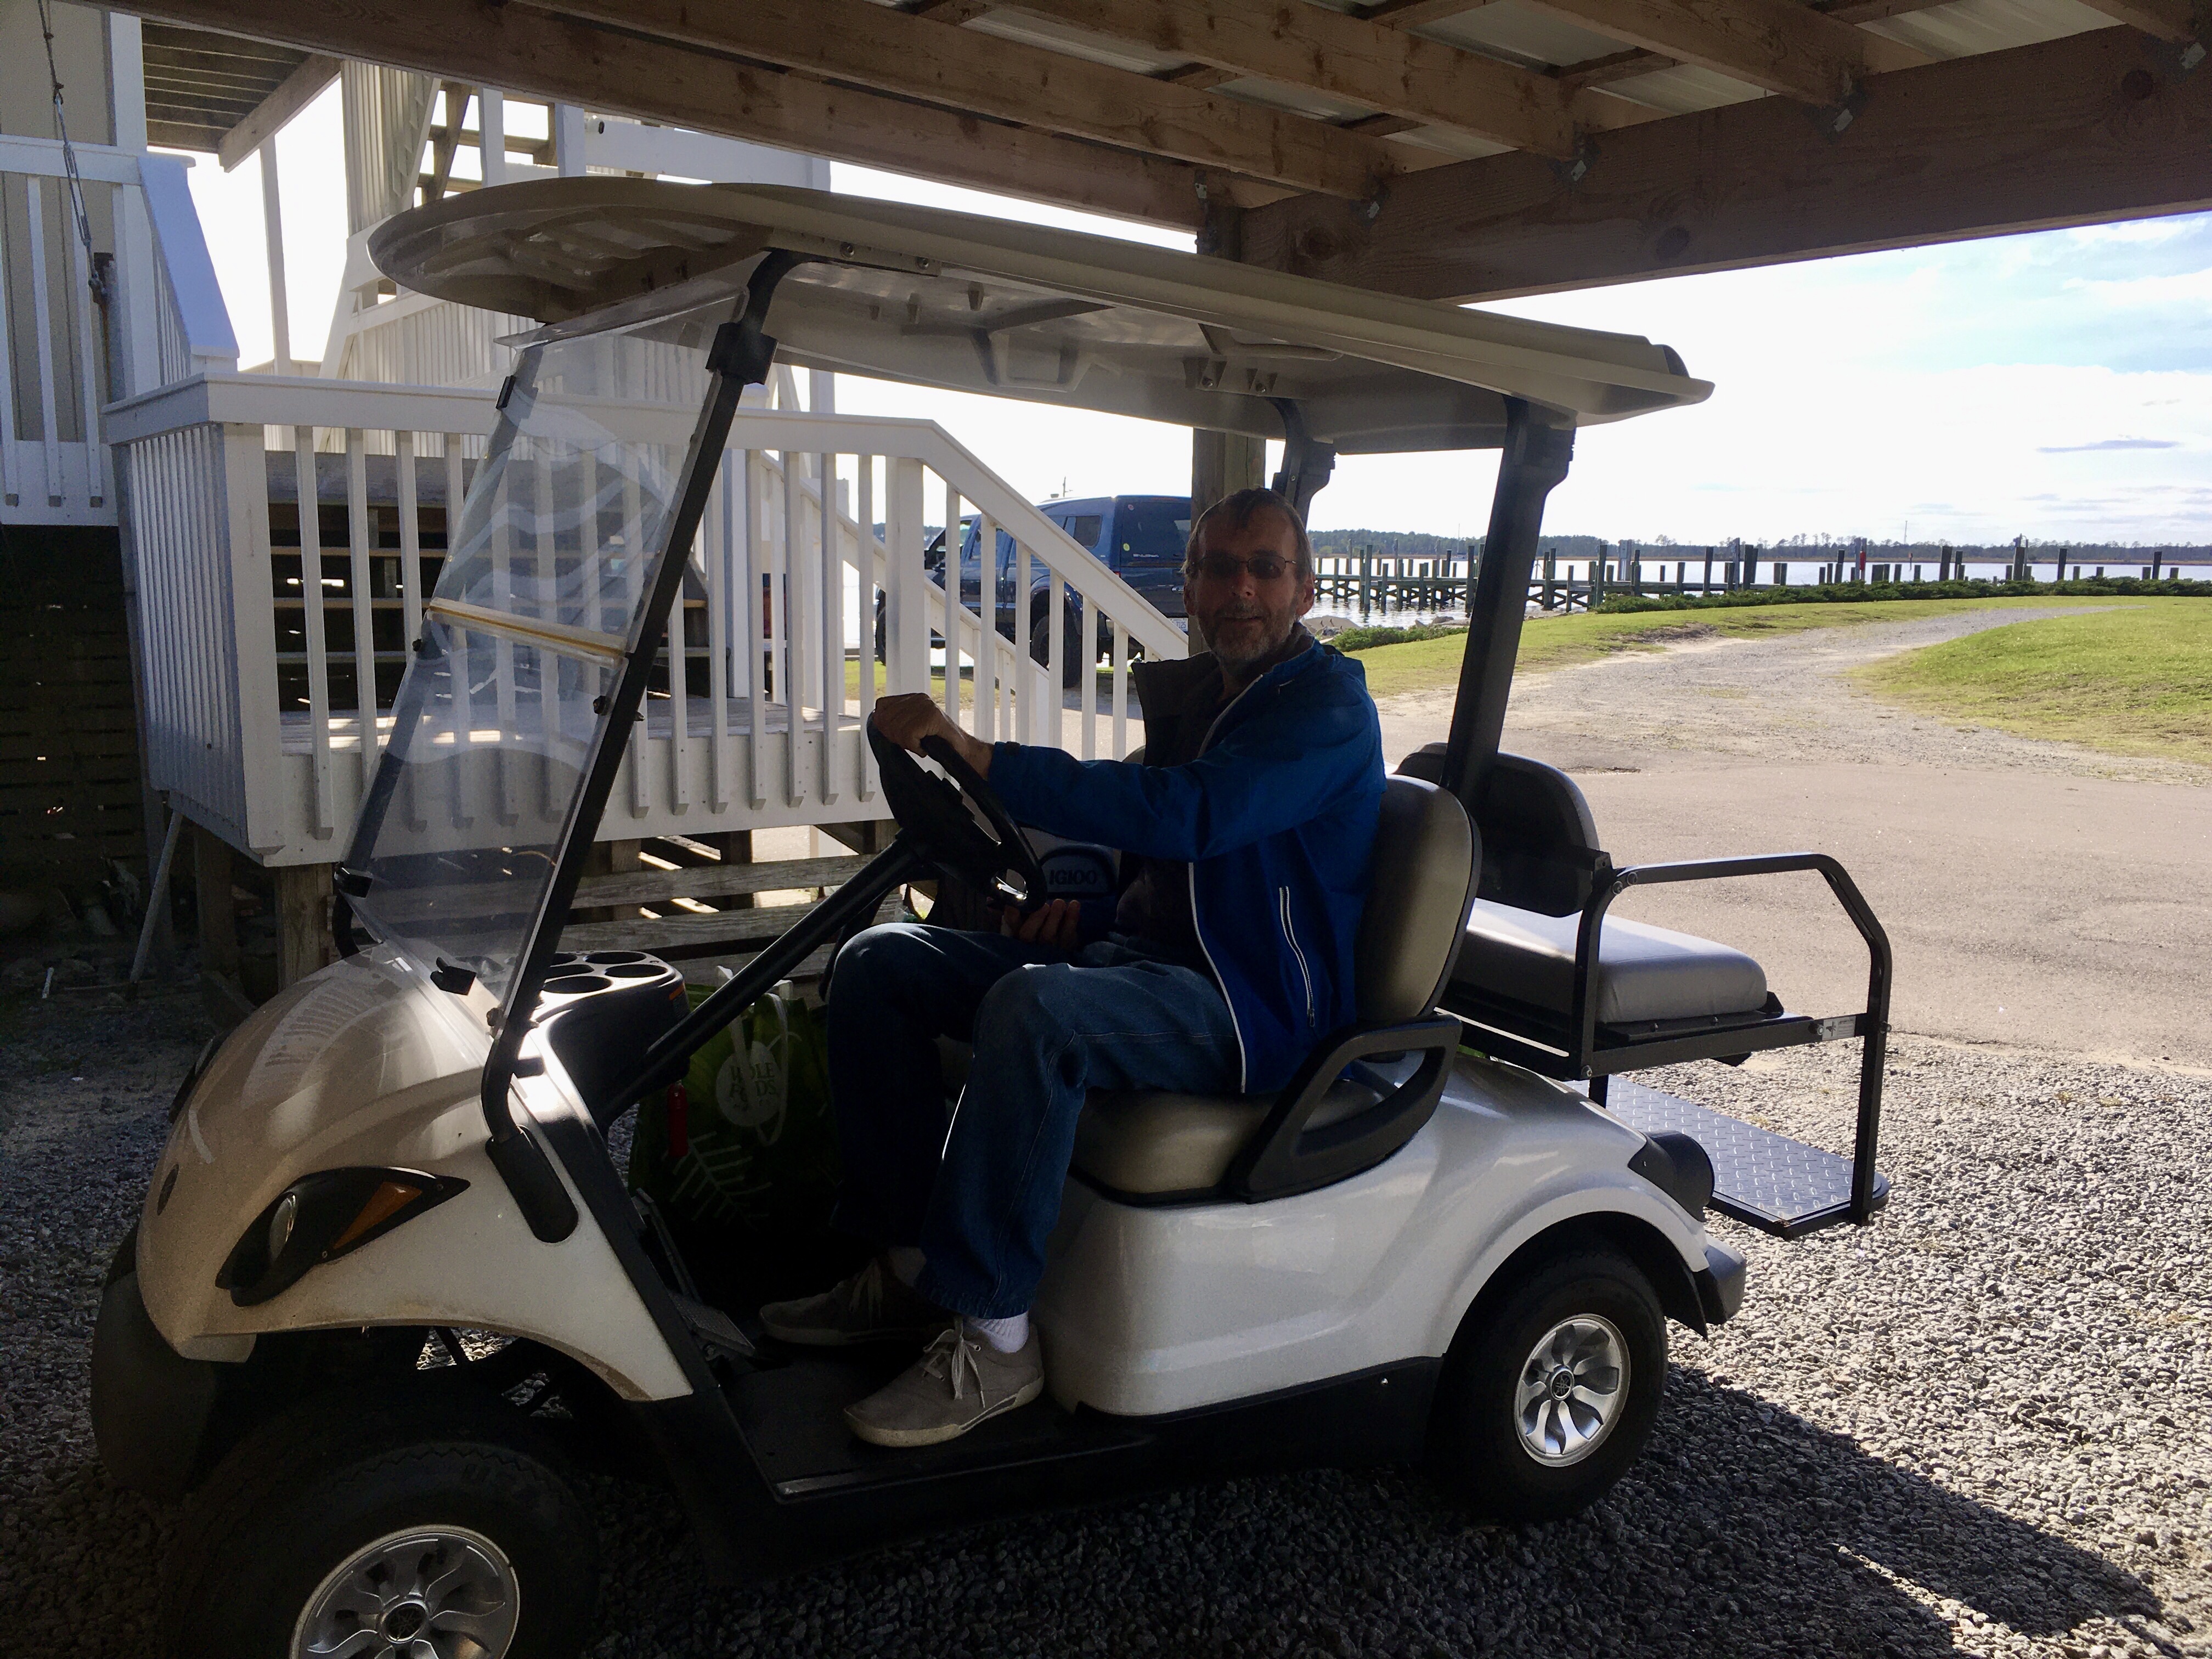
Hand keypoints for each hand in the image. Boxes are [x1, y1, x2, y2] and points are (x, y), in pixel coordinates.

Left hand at [872, 693, 992, 777]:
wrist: (962, 750)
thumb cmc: (937, 741)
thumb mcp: (913, 726)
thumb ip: (896, 720)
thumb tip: (876, 718)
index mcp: (913, 698)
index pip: (882, 705)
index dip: (883, 724)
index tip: (895, 736)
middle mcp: (919, 699)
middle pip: (887, 719)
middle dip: (895, 737)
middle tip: (910, 744)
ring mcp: (926, 706)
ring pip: (898, 729)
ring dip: (907, 744)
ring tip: (918, 746)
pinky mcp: (932, 717)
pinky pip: (909, 735)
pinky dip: (915, 747)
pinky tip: (923, 748)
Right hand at [1000, 897, 1079, 950]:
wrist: (1060, 947)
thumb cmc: (1038, 926)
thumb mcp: (1023, 919)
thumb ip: (1012, 909)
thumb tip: (991, 895)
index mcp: (1016, 935)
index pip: (1009, 926)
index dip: (1010, 915)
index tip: (1013, 903)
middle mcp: (1029, 945)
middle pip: (1028, 935)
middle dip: (1036, 918)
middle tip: (1044, 905)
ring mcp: (1047, 949)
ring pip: (1048, 936)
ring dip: (1054, 918)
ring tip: (1059, 903)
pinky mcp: (1065, 949)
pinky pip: (1068, 936)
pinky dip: (1072, 920)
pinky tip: (1074, 905)